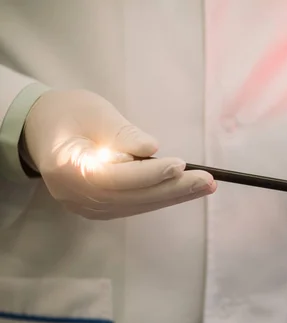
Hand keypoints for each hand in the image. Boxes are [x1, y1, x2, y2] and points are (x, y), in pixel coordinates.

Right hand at [23, 89, 215, 219]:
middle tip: (207, 181)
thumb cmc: (69, 114)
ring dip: (173, 196)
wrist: (42, 128)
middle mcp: (77, 196)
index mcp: (69, 169)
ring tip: (205, 186)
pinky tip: (184, 190)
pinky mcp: (99, 208)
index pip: (116, 176)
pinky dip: (160, 198)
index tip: (181, 164)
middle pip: (132, 197)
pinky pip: (134, 205)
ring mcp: (87, 207)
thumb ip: (122, 133)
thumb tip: (152, 149)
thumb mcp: (95, 113)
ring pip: (136, 205)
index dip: (150, 173)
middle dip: (173, 189)